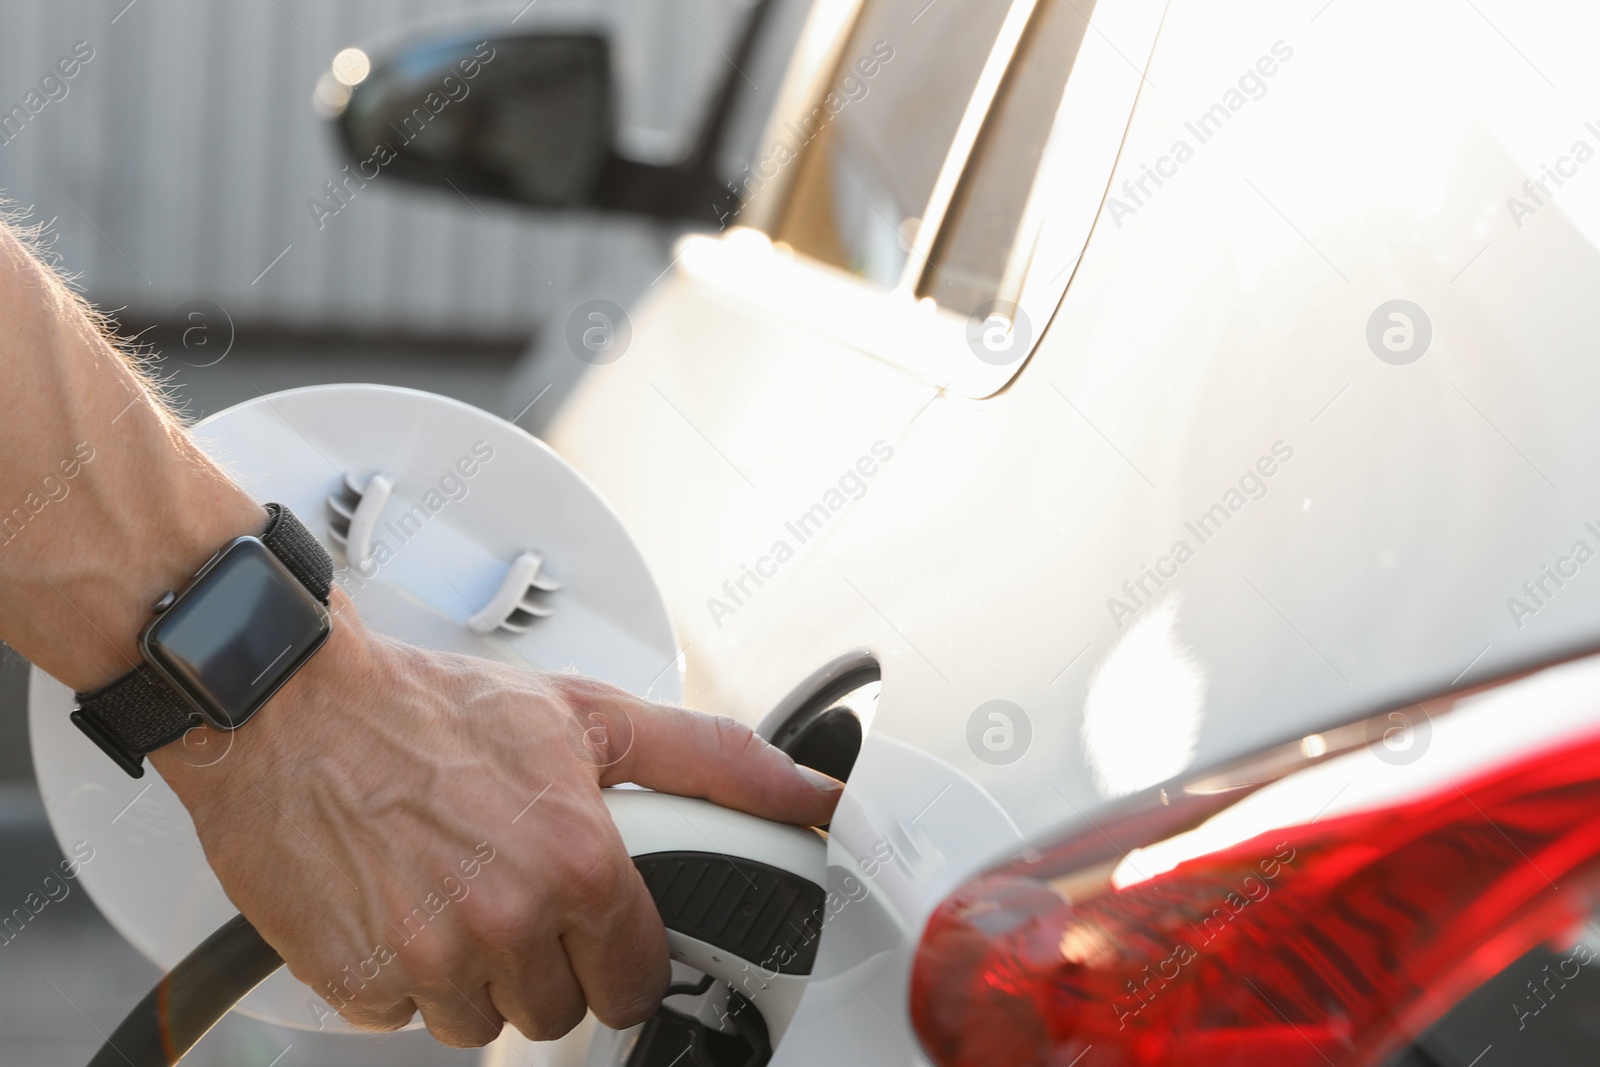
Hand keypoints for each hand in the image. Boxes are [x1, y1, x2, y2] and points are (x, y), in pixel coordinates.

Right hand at [151, 591, 843, 1046]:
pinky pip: (406, 1017)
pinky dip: (405, 974)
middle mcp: (507, 919)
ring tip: (451, 886)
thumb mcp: (589, 715)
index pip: (636, 980)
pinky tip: (398, 901)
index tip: (596, 928)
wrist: (289, 706)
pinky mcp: (358, 981)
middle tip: (511, 887)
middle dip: (546, 961)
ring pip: (482, 1023)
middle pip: (558, 1011)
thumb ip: (712, 760)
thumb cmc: (433, 707)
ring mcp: (428, 959)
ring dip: (474, 973)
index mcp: (577, 863)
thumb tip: (812, 794)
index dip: (619, 954)